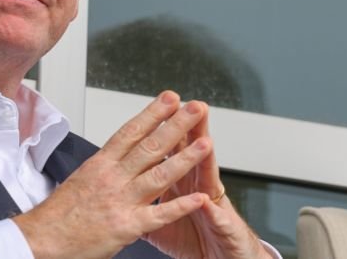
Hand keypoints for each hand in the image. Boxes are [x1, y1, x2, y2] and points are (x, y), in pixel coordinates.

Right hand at [13, 91, 211, 258]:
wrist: (41, 240)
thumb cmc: (58, 214)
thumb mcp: (81, 179)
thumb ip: (106, 168)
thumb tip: (123, 154)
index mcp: (100, 164)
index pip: (131, 131)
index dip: (153, 113)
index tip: (170, 99)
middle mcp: (112, 178)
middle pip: (150, 146)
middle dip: (176, 125)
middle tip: (195, 108)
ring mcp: (121, 201)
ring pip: (159, 175)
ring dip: (185, 159)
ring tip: (205, 144)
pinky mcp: (126, 227)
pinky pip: (159, 215)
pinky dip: (181, 206)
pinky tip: (199, 198)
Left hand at [145, 99, 271, 258]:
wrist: (224, 258)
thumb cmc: (194, 237)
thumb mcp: (162, 218)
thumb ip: (144, 198)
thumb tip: (121, 184)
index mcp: (182, 182)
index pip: (174, 147)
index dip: (167, 126)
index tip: (163, 104)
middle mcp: (199, 188)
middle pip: (194, 153)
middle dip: (190, 130)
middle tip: (190, 107)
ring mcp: (213, 206)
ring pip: (209, 179)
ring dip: (205, 161)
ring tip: (204, 142)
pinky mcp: (223, 228)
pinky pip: (216, 220)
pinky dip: (212, 211)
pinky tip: (206, 201)